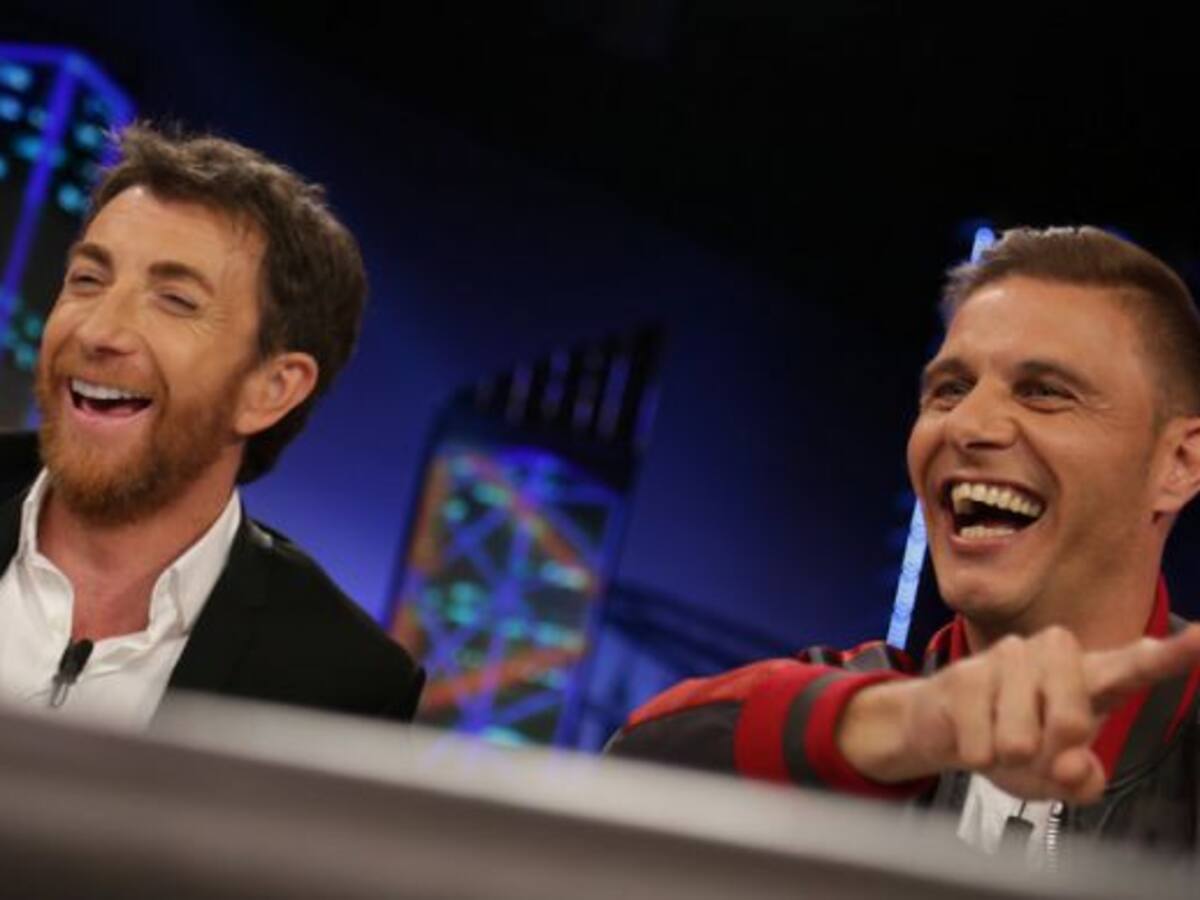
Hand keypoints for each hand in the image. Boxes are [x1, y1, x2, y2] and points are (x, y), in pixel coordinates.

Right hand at [836, 624, 1199, 802]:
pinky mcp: (963, 674)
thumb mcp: (1056, 776)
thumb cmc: (1013, 743)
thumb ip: (1081, 780)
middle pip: (1075, 715)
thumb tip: (1074, 766)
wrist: (945, 726)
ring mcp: (1006, 658)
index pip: (1134, 666)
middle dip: (1056, 749)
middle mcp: (1052, 655)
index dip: (1170, 655)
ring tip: (1002, 743)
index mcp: (1089, 677)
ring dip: (1010, 756)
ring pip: (1019, 738)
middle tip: (1046, 752)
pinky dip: (978, 757)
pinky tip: (974, 738)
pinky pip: (980, 742)